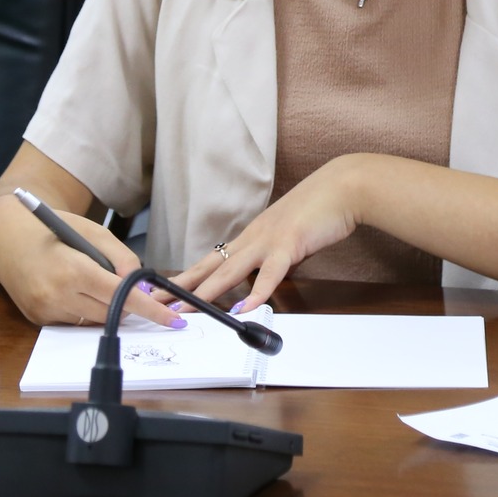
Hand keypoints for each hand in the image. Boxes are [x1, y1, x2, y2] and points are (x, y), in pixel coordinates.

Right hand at [0, 202, 176, 328]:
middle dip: (126, 302)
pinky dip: (84, 309)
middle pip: (111, 311)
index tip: (173, 320)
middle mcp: (58, 295)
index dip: (151, 309)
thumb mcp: (93, 232)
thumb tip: (143, 286)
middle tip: (126, 284)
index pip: (121, 295)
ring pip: (94, 319)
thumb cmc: (54, 230)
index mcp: (74, 270)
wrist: (8, 238)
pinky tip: (72, 289)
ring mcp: (46, 311)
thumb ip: (122, 257)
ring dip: (104, 305)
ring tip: (90, 279)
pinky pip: (75, 322)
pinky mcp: (38, 320)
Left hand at [172, 154, 365, 312]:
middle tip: (155, 300)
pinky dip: (257, 293)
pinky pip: (270, 274)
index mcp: (252, 236)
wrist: (342, 187)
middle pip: (210, 266)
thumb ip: (275, 257)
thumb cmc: (319, 210)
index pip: (212, 261)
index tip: (166, 288)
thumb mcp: (289, 237)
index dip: (188, 277)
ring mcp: (268, 240)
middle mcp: (253, 238)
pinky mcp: (289, 244)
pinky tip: (244, 309)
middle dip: (182, 287)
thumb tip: (268, 277)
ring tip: (184, 310)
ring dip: (205, 293)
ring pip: (230, 271)